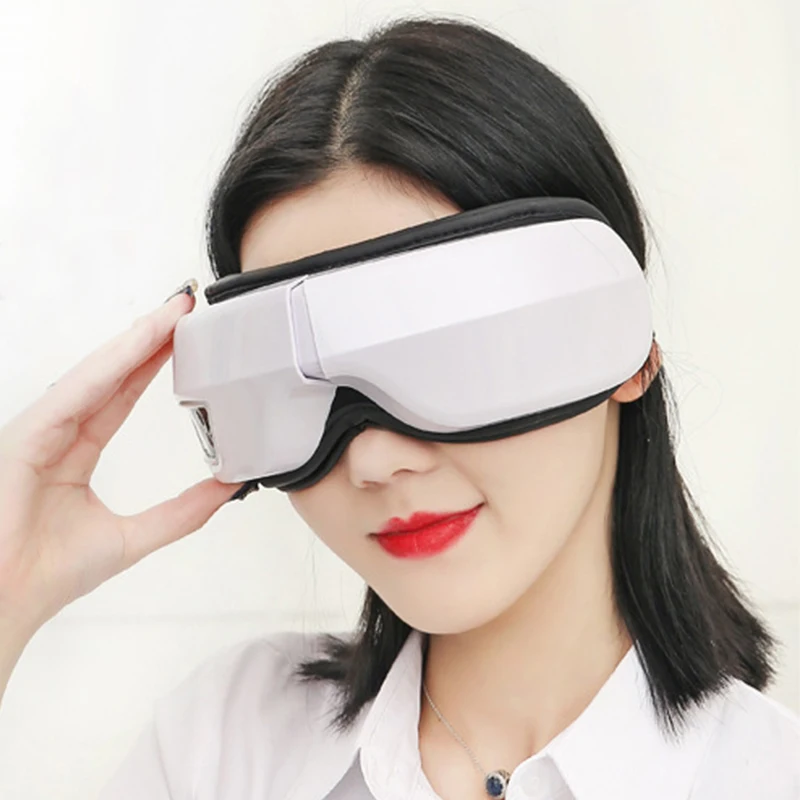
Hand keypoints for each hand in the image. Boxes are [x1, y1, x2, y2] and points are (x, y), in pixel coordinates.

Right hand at [0, 285, 243, 642]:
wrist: (6, 605)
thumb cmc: (48, 575)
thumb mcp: (136, 536)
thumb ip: (183, 511)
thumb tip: (229, 487)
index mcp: (75, 453)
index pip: (120, 395)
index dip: (152, 363)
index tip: (184, 335)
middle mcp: (56, 434)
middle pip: (110, 374)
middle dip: (148, 338)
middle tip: (184, 305)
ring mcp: (38, 430)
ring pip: (95, 374)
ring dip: (134, 340)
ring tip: (171, 311)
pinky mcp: (25, 435)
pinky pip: (75, 393)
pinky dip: (108, 366)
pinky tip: (138, 344)